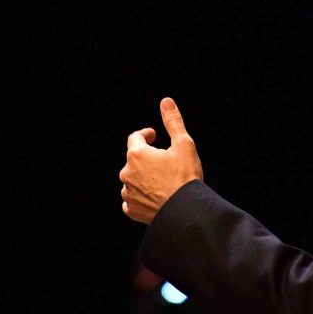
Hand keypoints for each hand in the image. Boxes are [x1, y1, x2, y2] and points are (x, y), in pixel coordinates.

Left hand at [119, 97, 203, 223]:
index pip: (135, 138)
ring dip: (144, 177)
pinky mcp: (131, 209)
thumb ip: (172, 121)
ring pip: (132, 179)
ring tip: (163, 182)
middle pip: (134, 159)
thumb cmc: (185, 177)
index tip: (155, 136)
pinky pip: (132, 199)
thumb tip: (166, 102)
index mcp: (137, 154)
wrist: (186, 211)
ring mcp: (127, 192)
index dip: (146, 135)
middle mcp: (126, 173)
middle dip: (148, 158)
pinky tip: (155, 196)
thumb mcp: (184, 144)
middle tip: (166, 163)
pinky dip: (141, 195)